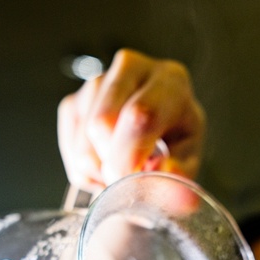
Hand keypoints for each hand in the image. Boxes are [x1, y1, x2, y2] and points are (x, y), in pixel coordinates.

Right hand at [57, 48, 205, 193]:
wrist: (159, 126)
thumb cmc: (175, 138)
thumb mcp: (188, 158)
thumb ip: (182, 176)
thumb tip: (176, 189)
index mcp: (169, 80)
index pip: (141, 114)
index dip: (130, 153)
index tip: (130, 179)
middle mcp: (130, 70)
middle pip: (102, 123)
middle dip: (112, 164)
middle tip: (129, 178)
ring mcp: (96, 83)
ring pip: (83, 143)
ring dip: (100, 171)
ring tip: (123, 168)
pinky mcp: (73, 102)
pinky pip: (71, 151)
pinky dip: (86, 171)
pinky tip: (107, 164)